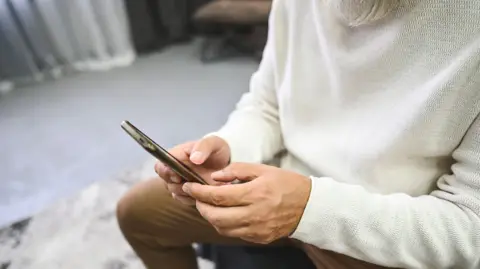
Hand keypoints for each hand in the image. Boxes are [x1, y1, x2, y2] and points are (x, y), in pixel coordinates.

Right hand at [155, 135, 230, 204]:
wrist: (226, 160)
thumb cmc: (216, 148)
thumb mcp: (212, 143)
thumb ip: (202, 147)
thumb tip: (194, 158)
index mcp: (175, 156)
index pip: (160, 166)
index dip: (166, 173)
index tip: (179, 176)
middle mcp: (175, 170)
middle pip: (167, 183)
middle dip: (179, 186)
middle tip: (195, 184)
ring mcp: (181, 182)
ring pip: (175, 193)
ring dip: (188, 192)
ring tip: (203, 187)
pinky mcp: (189, 193)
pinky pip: (185, 200)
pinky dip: (194, 198)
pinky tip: (204, 193)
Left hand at [182, 163, 311, 243]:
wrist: (310, 207)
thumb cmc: (287, 184)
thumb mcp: (263, 169)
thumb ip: (237, 170)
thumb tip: (215, 176)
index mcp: (255, 194)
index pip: (218, 196)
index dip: (199, 192)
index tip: (189, 186)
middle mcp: (254, 214)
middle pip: (215, 216)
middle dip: (201, 206)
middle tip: (197, 197)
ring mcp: (256, 229)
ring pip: (222, 228)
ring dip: (210, 217)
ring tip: (209, 205)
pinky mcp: (259, 239)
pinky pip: (234, 234)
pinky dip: (224, 225)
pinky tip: (225, 214)